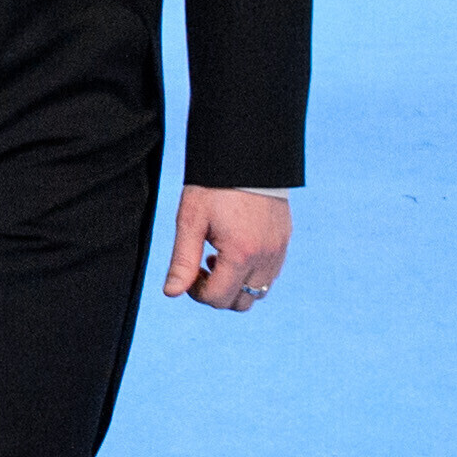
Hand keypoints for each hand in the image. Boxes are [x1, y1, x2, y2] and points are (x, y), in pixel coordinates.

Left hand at [163, 185, 291, 312]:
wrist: (247, 154)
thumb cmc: (214, 185)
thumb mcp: (191, 221)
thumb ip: (182, 261)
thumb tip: (172, 293)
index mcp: (241, 254)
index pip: (218, 298)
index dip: (197, 292)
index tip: (189, 271)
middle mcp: (266, 257)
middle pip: (240, 303)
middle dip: (217, 293)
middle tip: (201, 266)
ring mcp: (279, 251)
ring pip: (257, 292)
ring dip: (235, 285)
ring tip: (219, 258)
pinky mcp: (284, 241)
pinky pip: (270, 275)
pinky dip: (251, 273)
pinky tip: (236, 250)